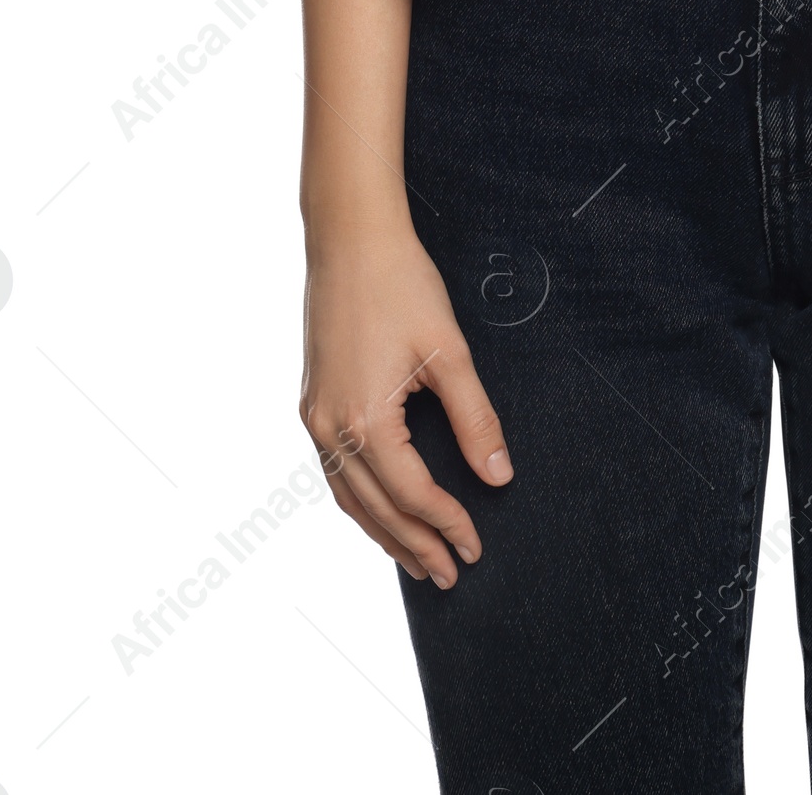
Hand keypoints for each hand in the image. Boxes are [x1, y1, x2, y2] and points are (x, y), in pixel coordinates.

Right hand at [300, 218, 511, 585]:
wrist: (349, 237)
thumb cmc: (401, 284)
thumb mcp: (448, 351)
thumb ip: (474, 417)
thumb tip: (498, 475)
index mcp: (365, 420)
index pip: (411, 495)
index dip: (447, 524)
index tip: (475, 546)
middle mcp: (330, 427)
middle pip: (376, 509)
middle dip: (415, 545)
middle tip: (450, 575)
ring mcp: (315, 415)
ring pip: (349, 497)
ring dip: (383, 532)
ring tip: (417, 560)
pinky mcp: (312, 401)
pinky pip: (334, 470)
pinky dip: (360, 500)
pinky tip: (379, 510)